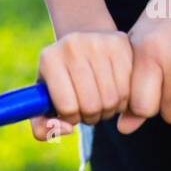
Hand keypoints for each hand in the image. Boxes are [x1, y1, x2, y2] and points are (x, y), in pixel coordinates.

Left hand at [32, 25, 132, 139]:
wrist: (82, 46)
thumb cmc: (62, 81)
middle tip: (88, 109)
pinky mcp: (120, 43)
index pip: (67, 107)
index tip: (71, 111)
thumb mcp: (44, 102)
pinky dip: (124, 100)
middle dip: (91, 117)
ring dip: (109, 110)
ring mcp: (98, 41)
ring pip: (112, 99)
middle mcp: (72, 45)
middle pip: (92, 105)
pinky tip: (115, 92)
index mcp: (49, 58)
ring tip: (100, 102)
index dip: (72, 118)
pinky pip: (128, 89)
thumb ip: (42, 127)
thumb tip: (66, 129)